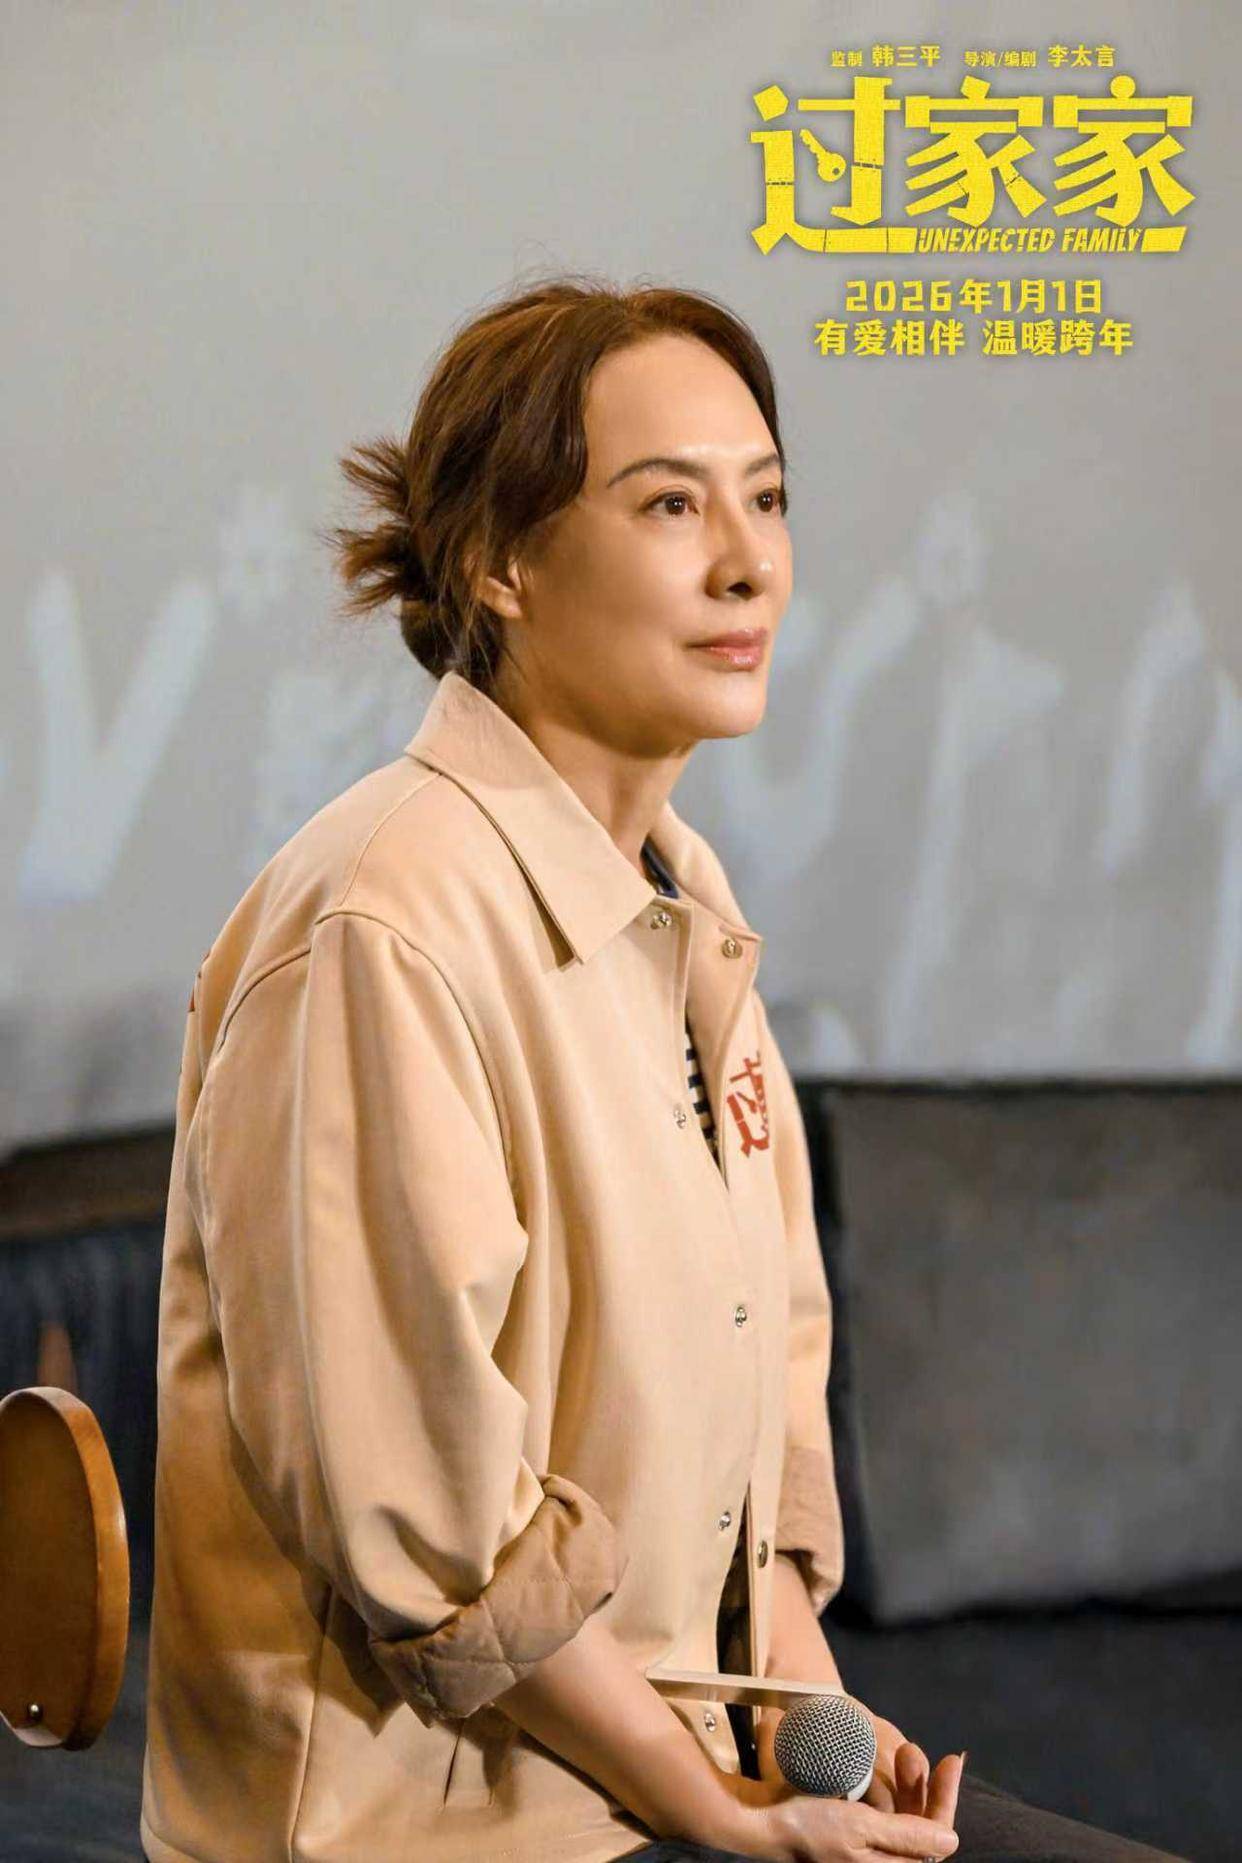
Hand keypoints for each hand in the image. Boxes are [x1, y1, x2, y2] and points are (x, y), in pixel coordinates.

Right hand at [754, 1702, 963, 1850]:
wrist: (758, 1821)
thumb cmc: (807, 1827)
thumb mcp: (861, 1829)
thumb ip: (908, 1836)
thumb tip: (951, 1841)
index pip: (934, 1838)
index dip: (945, 1799)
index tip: (951, 1760)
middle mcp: (880, 1861)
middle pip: (920, 1825)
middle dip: (923, 1785)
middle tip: (915, 1750)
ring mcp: (867, 1847)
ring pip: (902, 1814)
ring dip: (906, 1781)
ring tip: (903, 1750)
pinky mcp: (853, 1832)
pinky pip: (883, 1810)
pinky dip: (889, 1786)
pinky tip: (887, 1764)